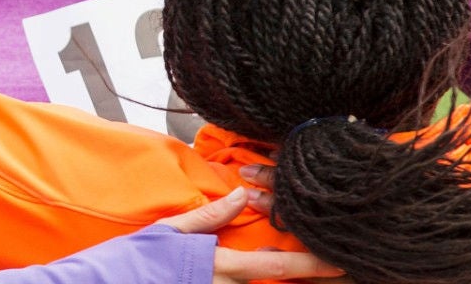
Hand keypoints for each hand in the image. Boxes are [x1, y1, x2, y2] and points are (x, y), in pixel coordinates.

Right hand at [159, 189, 343, 282]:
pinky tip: (266, 272)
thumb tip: (242, 195)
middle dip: (303, 276)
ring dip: (280, 280)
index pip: (275, 265)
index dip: (311, 265)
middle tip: (336, 268)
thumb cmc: (130, 263)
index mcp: (217, 267)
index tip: (341, 262)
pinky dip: (254, 281)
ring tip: (305, 268)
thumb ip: (209, 217)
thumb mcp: (168, 233)